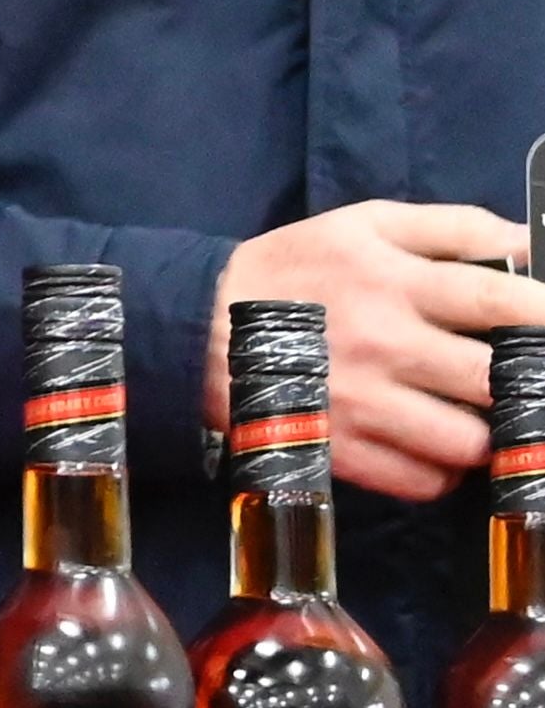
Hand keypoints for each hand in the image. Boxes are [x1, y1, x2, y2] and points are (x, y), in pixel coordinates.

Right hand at [207, 200, 544, 498]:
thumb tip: (529, 243)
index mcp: (392, 281)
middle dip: (523, 384)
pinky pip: (424, 483)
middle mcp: (382, 345)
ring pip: (468, 444)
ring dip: (483, 435)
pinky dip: (440, 470)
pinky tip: (430, 445)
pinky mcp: (342, 453)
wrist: (196, 327)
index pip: (497, 300)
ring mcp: (362, 406)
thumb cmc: (292, 270)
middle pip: (494, 382)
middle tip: (519, 381)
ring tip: (472, 418)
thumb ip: (450, 227)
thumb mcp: (361, 224)